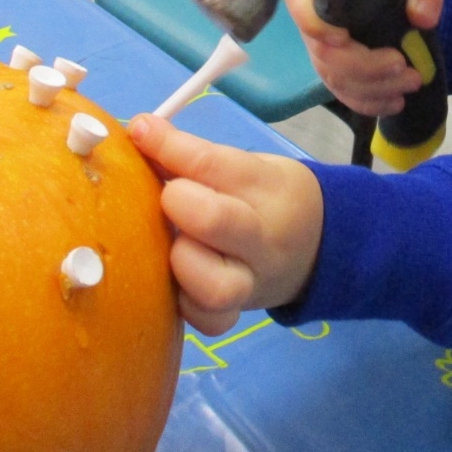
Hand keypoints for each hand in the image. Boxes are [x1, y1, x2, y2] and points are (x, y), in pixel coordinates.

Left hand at [130, 113, 322, 336]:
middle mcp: (261, 239)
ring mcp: (251, 283)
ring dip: (182, 261)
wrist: (316, 246)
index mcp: (266, 189)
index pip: (210, 164)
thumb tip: (135, 133)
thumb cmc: (265, 197)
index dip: (167, 145)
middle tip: (167, 198)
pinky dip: (187, 304)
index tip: (140, 130)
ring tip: (173, 246)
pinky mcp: (236, 315)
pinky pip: (209, 321)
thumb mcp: (244, 166)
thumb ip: (194, 157)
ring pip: (214, 285)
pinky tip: (177, 282)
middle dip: (178, 203)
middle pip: (214, 221)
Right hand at [282, 0, 444, 117]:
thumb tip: (422, 17)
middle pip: (326, 54)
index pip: (304, 8)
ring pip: (336, 78)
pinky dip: (368, 102)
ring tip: (411, 84)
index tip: (343, 39)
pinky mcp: (333, 67)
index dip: (318, 28)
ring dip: (374, 90)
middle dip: (368, 70)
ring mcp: (321, 46)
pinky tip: (394, 102)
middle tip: (408, 72)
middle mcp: (312, 18)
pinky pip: (342, 92)